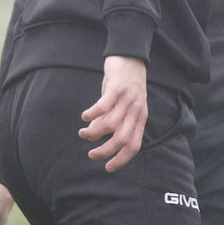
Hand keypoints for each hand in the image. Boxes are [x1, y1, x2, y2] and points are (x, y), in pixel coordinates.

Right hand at [78, 55, 147, 171]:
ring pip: (110, 124)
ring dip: (94, 133)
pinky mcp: (117, 88)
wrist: (131, 56)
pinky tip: (85, 117)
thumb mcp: (126, 105)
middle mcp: (136, 110)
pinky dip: (92, 115)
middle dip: (105, 152)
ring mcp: (127, 99)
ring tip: (83, 133)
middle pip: (121, 139)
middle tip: (91, 154)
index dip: (122, 159)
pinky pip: (103, 106)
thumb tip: (98, 134)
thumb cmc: (126, 83)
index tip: (108, 168)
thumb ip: (116, 119)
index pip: (134, 145)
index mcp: (140, 118)